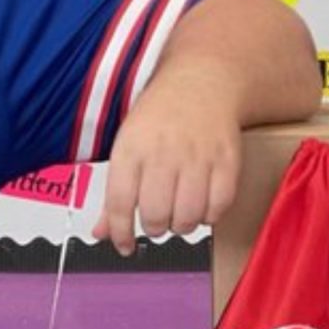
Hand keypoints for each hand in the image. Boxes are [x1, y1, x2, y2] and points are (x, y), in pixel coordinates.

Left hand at [91, 64, 242, 255]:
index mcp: (132, 148)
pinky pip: (218, 209)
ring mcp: (198, 157)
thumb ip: (116, 194)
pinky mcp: (227, 162)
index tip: (124, 246)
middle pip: (156, 216)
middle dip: (155, 228)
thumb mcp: (128, 146)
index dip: (120, 233)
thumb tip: (102, 234)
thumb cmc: (160, 117)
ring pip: (188, 218)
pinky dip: (209, 216)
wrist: (203, 82)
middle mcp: (164, 153)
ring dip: (182, 225)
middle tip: (158, 220)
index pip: (120, 204)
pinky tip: (202, 205)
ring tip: (180, 213)